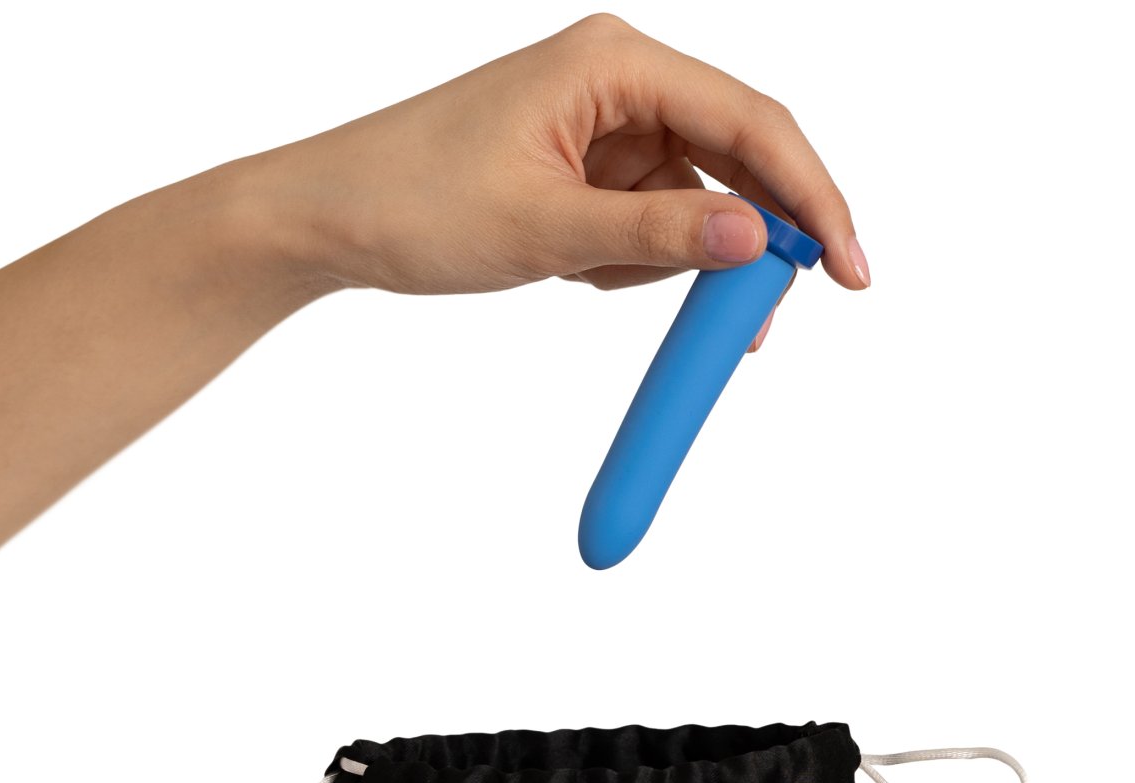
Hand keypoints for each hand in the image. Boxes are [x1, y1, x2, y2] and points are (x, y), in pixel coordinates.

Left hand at [0, 13, 867, 585]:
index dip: (812, 201)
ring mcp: (600, 127)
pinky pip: (645, 224)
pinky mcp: (581, 170)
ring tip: (584, 279)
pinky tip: (572, 274)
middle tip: (751, 325)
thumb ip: (657, 238)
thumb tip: (758, 244)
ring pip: (689, 205)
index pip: (752, 126)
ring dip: (667, 263)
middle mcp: (619, 82)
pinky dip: (628, 265)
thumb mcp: (545, 230)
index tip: (850, 272)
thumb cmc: (414, 199)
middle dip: (748, 243)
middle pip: (734, 161)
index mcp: (616, 62)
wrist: (326, 220)